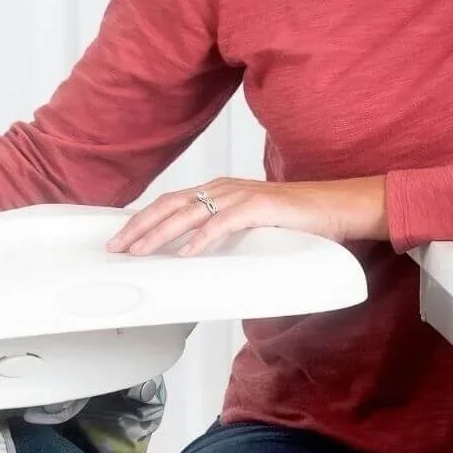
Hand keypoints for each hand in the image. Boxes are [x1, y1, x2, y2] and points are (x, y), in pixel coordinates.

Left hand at [106, 176, 387, 257]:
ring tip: (139, 251)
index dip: (143, 220)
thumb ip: (225, 239)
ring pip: (189, 213)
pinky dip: (201, 238)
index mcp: (219, 192)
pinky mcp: (259, 207)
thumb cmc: (297, 221)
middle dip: (139, 227)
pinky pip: (222, 223)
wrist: (336, 207)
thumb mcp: (250, 229)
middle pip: (170, 205)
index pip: (170, 203)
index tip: (120, 239)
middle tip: (116, 248)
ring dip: (160, 234)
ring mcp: (240, 196)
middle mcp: (223, 189)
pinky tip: (185, 252)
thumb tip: (199, 263)